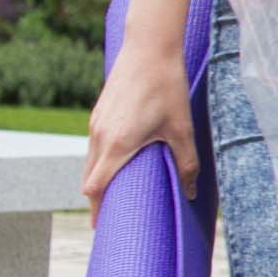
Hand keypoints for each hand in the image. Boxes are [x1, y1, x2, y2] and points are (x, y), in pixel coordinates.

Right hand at [82, 54, 195, 205]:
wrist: (149, 49)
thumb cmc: (167, 89)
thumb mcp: (182, 129)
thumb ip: (186, 163)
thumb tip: (189, 192)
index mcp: (117, 144)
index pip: (96, 187)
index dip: (98, 208)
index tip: (104, 227)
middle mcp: (100, 136)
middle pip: (88, 178)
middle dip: (97, 200)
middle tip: (109, 220)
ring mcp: (95, 124)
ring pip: (89, 161)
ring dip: (98, 179)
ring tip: (113, 196)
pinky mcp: (98, 113)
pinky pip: (94, 145)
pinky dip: (99, 161)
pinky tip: (115, 165)